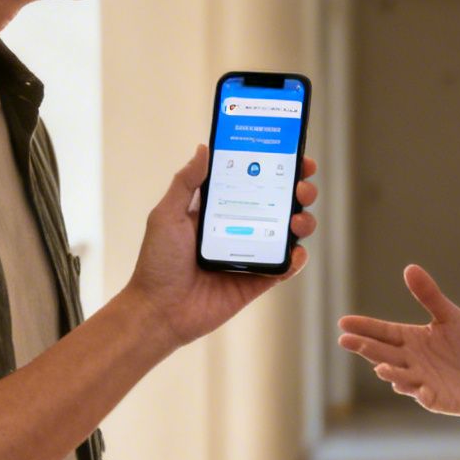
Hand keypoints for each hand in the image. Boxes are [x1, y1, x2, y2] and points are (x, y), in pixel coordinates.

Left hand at [124, 146, 316, 347]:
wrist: (159, 310)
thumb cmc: (157, 262)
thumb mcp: (167, 214)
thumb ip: (186, 182)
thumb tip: (204, 148)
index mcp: (220, 209)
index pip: (254, 181)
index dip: (277, 168)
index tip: (294, 156)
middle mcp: (240, 228)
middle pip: (279, 204)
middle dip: (298, 191)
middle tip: (301, 188)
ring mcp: (251, 255)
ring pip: (288, 234)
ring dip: (303, 222)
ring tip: (297, 221)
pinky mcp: (257, 281)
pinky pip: (285, 268)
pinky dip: (296, 260)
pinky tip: (295, 252)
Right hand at [337, 265, 459, 420]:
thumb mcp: (450, 317)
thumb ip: (430, 296)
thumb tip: (410, 268)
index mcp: (410, 339)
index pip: (383, 332)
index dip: (364, 327)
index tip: (344, 322)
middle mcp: (410, 361)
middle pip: (383, 353)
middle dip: (365, 347)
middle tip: (345, 340)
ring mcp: (420, 381)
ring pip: (400, 376)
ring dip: (390, 373)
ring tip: (380, 368)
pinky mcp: (434, 398)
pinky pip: (424, 396)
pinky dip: (418, 393)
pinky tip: (412, 389)